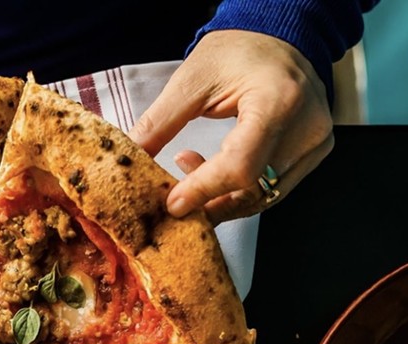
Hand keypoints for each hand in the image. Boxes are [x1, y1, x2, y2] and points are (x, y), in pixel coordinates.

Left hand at [128, 30, 333, 223]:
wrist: (278, 38)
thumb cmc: (239, 51)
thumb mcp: (191, 80)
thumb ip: (159, 123)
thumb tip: (131, 158)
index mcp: (279, 101)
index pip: (240, 166)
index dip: (202, 190)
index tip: (172, 202)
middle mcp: (306, 127)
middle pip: (251, 189)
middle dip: (206, 198)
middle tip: (173, 189)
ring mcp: (315, 143)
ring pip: (260, 197)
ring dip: (218, 197)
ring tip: (190, 165)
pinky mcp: (312, 154)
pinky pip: (271, 189)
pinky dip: (236, 191)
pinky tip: (212, 169)